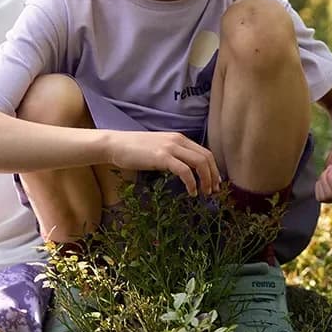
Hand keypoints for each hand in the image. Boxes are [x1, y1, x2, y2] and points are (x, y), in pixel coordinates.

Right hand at [102, 130, 220, 195]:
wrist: (116, 145)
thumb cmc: (135, 150)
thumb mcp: (159, 149)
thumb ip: (173, 155)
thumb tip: (185, 170)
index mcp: (179, 138)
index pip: (205, 152)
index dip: (213, 168)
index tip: (215, 182)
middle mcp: (178, 140)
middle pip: (206, 157)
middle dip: (213, 176)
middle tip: (213, 191)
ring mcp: (170, 148)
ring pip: (199, 163)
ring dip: (206, 180)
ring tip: (204, 193)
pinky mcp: (162, 157)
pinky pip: (185, 171)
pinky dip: (192, 183)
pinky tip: (191, 192)